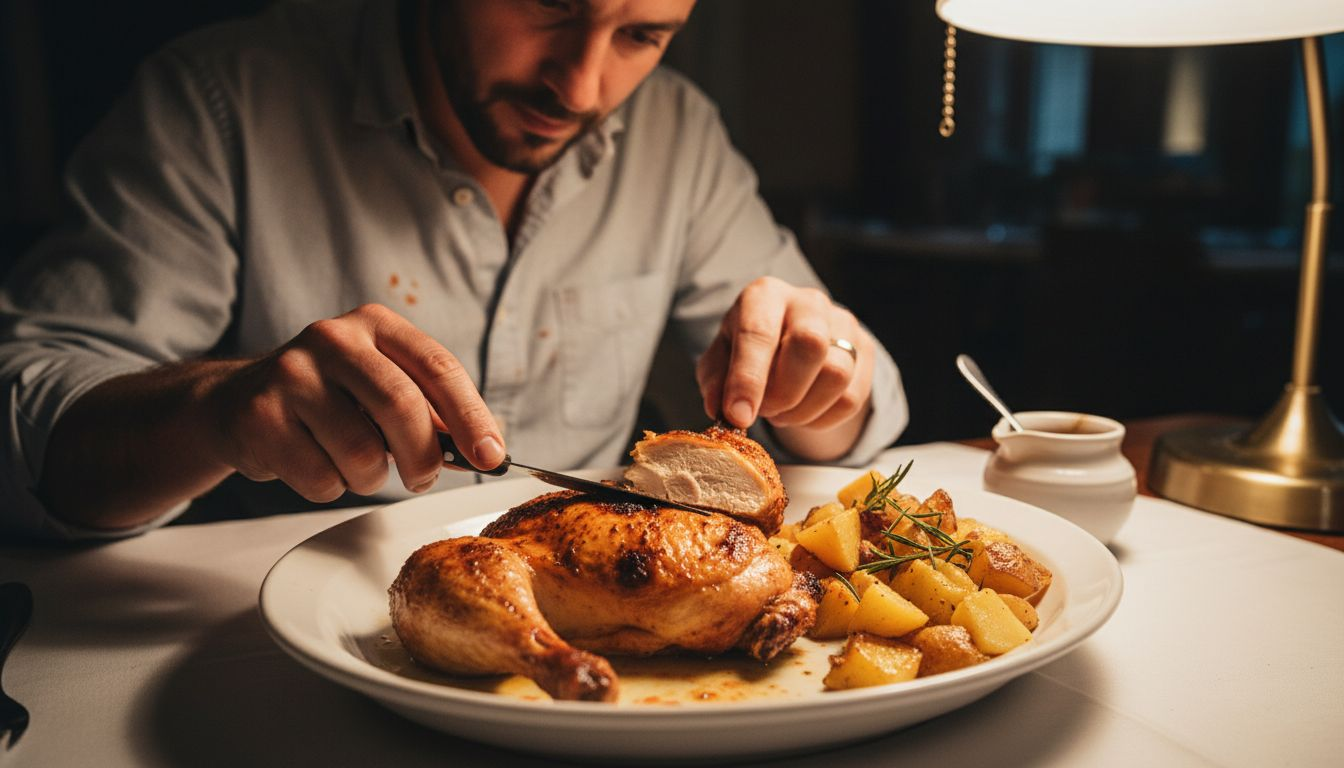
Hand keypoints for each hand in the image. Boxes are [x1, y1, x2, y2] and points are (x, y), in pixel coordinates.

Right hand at [203, 304, 502, 501]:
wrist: (236, 402)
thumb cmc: (328, 400)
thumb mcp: (382, 386)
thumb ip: (432, 411)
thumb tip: (487, 450)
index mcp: (376, 324)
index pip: (438, 368)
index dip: (472, 417)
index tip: (492, 456)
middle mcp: (333, 338)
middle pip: (401, 406)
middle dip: (423, 457)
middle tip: (422, 479)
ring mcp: (291, 373)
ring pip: (361, 453)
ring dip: (369, 479)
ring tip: (353, 466)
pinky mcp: (259, 416)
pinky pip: (320, 477)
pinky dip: (329, 487)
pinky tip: (314, 464)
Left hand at [696, 277, 873, 435]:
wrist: (788, 342)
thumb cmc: (747, 350)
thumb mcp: (720, 360)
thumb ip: (715, 383)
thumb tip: (722, 411)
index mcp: (765, 295)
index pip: (759, 334)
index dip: (748, 380)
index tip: (739, 415)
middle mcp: (808, 301)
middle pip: (810, 344)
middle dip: (784, 393)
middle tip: (765, 411)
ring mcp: (842, 322)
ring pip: (836, 375)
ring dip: (803, 410)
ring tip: (782, 412)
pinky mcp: (864, 349)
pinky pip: (852, 397)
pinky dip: (823, 419)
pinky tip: (803, 413)